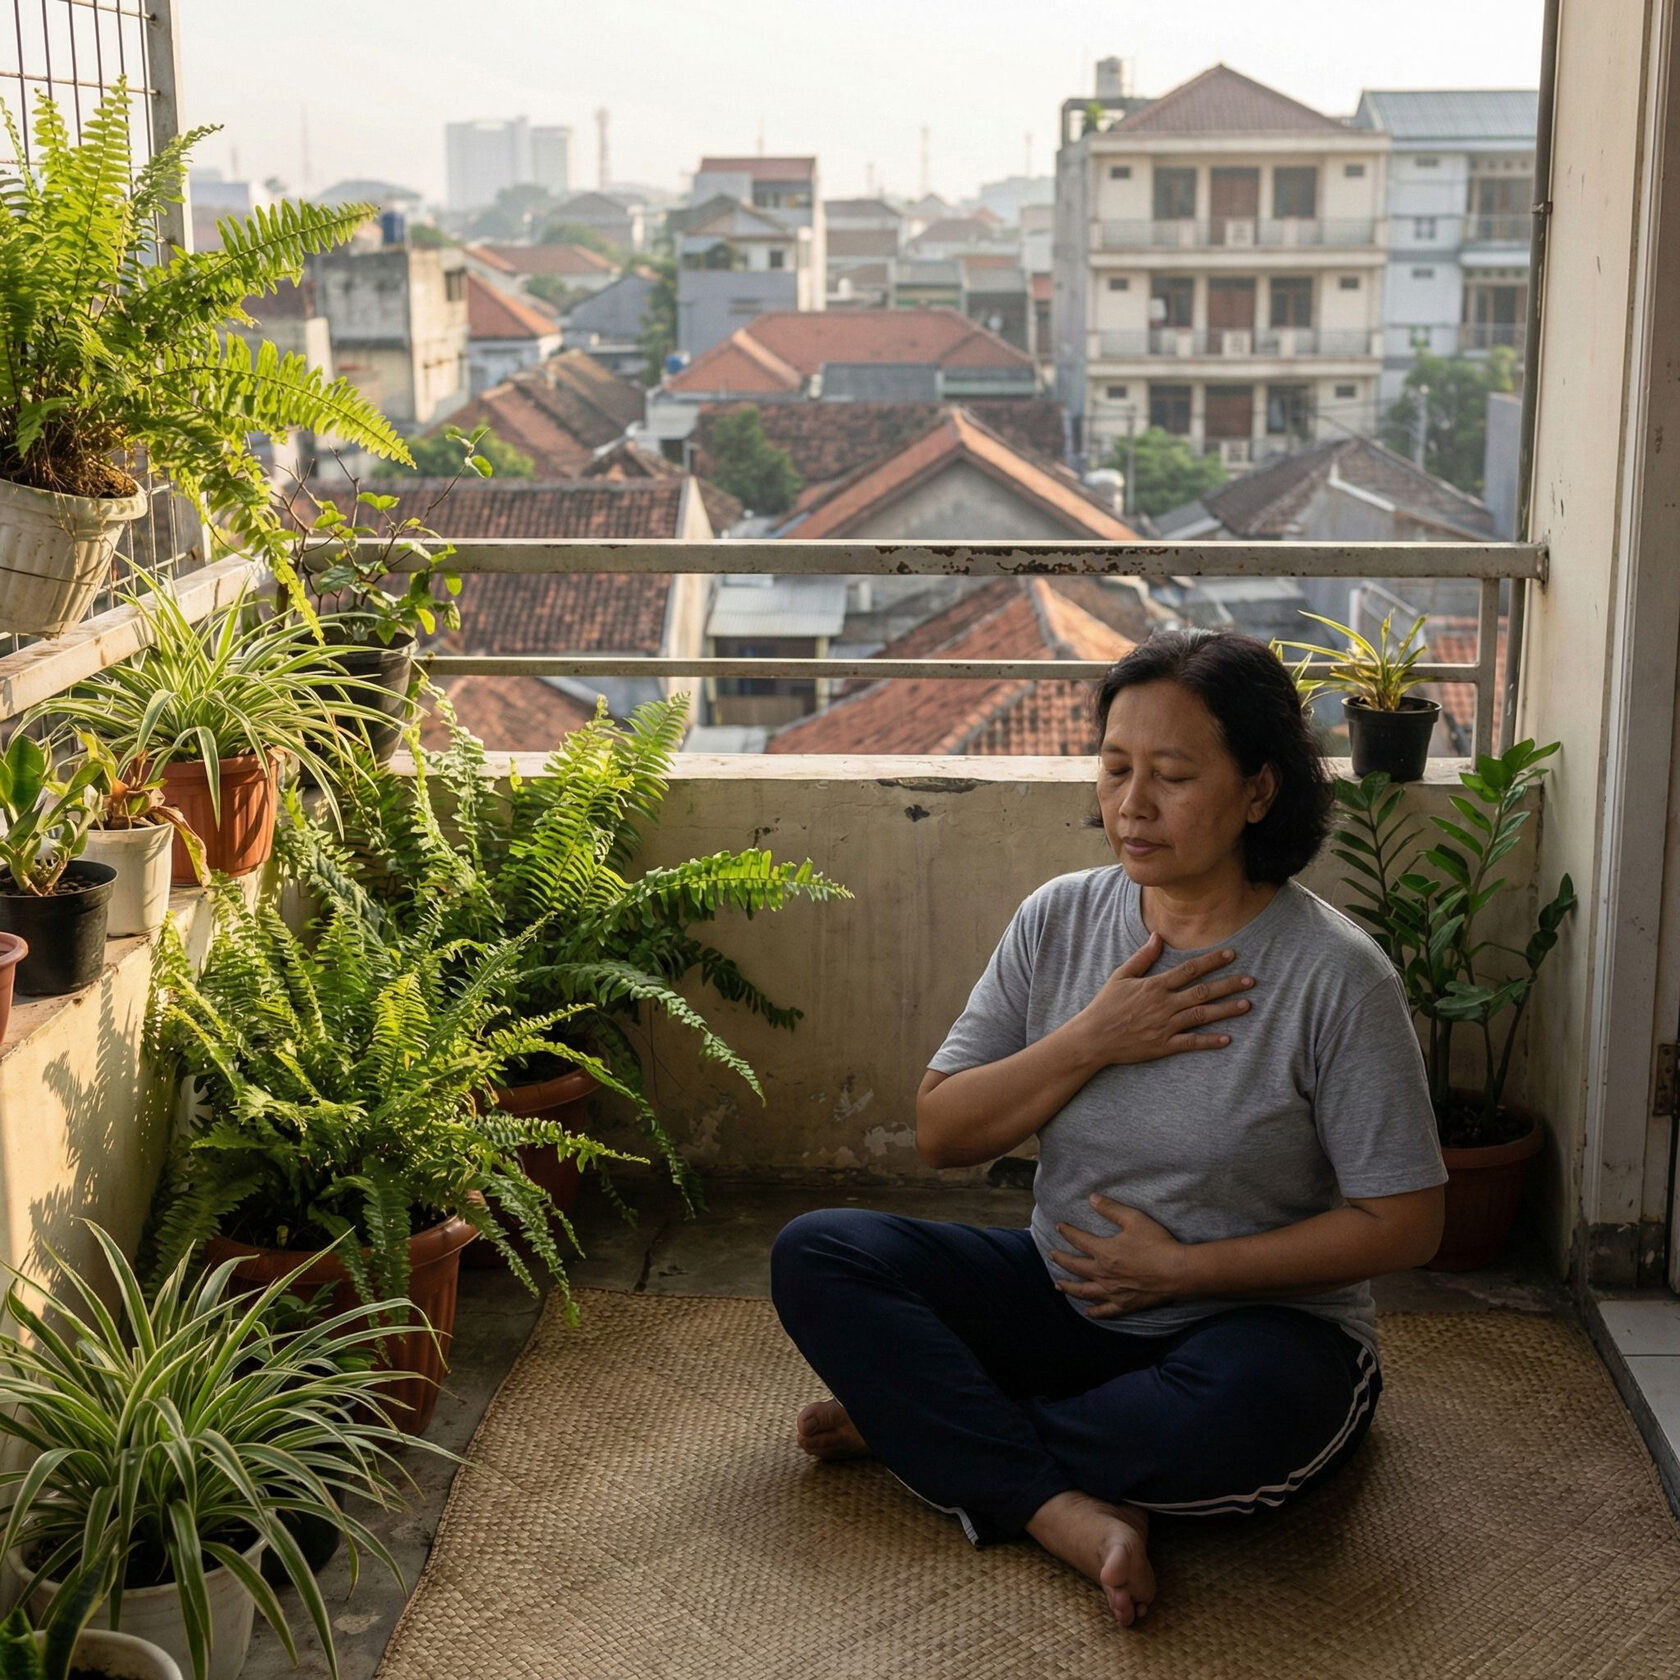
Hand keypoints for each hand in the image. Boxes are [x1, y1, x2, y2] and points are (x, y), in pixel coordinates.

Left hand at [1050, 1194, 1187, 1318]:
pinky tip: (1087, 1312)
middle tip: (1052, 1255)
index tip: (1059, 1227)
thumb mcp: (1134, 1219)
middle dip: (1061, 1259)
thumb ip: (1111, 1209)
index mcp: (1104, 1252)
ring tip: (1058, 1285)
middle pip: (1076, 1267)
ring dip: (1069, 1287)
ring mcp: (1112, 1292)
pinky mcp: (1125, 1305)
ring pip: (1084, 1291)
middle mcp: (1103, 1274)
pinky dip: (1094, 1312)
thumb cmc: (1157, 1244)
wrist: (1178, 1272)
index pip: (1079, 1240)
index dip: (1067, 1232)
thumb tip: (1092, 1198)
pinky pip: (1105, 1311)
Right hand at [1074, 933, 1254, 1068]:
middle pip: (1203, 992)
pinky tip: (1227, 1038)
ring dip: (1226, 1010)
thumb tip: (1158, 936)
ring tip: (1247, 1004)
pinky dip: (1209, 1041)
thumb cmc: (1106, 1005)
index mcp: (1155, 986)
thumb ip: (1142, 957)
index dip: (1212, 961)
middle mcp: (1164, 1004)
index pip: (1190, 969)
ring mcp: (1165, 1026)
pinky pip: (1191, 1043)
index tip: (1232, 954)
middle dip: (1228, 985)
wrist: (1093, 1037)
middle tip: (1250, 980)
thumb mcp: (1121, 976)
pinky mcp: (1163, 1046)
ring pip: (1202, 1016)